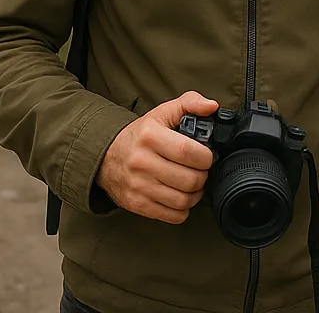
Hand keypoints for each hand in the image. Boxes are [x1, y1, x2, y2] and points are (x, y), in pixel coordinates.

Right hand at [97, 91, 217, 222]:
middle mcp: (141, 162)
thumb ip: (190, 103)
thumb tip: (212, 106)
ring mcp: (138, 186)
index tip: (206, 156)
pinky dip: (183, 209)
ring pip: (183, 200)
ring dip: (195, 194)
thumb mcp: (162, 113)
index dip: (206, 157)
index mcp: (150, 136)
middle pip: (189, 179)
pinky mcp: (136, 204)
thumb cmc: (141, 135)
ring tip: (192, 183)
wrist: (107, 157)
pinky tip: (180, 196)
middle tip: (200, 170)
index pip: (188, 152)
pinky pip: (172, 215)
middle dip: (203, 176)